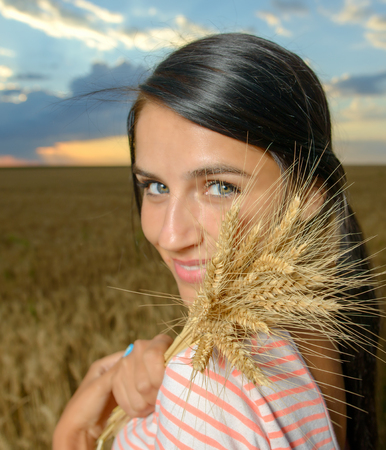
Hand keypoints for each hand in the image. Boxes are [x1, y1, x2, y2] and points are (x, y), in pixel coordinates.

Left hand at [52, 334, 172, 449]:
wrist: (78, 431)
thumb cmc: (84, 406)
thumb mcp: (101, 385)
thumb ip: (117, 372)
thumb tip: (135, 357)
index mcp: (103, 365)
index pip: (126, 356)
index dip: (138, 358)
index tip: (150, 362)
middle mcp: (109, 373)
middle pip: (130, 367)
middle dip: (140, 371)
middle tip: (151, 375)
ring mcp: (113, 386)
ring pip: (131, 379)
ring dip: (139, 383)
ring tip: (149, 385)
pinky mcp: (117, 398)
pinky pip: (130, 390)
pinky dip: (137, 392)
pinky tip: (144, 394)